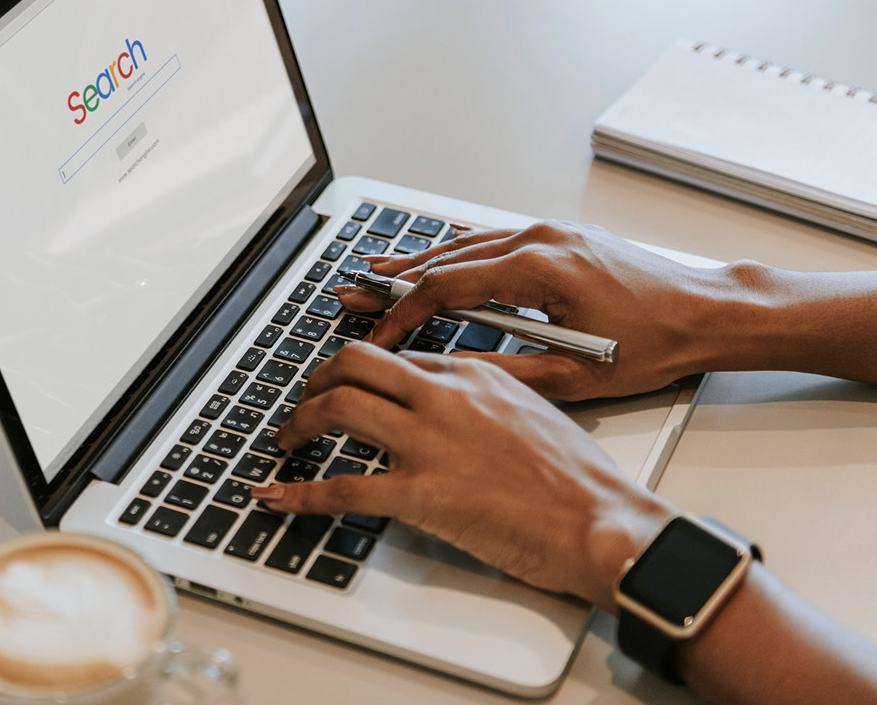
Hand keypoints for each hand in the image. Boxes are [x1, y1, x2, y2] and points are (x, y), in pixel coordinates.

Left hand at [249, 342, 675, 608]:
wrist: (602, 521)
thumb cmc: (580, 480)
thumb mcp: (533, 414)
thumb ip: (487, 404)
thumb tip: (455, 416)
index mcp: (474, 374)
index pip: (398, 356)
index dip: (359, 367)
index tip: (342, 379)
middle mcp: (445, 395)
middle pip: (356, 362)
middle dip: (317, 379)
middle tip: (305, 401)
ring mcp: (430, 441)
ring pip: (338, 407)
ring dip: (300, 422)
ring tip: (287, 440)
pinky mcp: (421, 492)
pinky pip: (342, 487)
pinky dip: (299, 492)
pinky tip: (275, 497)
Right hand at [340, 221, 725, 400]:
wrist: (706, 313)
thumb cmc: (656, 343)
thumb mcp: (575, 375)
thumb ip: (504, 371)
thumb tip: (450, 372)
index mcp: (540, 268)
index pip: (448, 287)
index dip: (404, 312)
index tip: (379, 334)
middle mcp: (540, 239)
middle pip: (447, 258)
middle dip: (395, 279)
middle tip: (353, 289)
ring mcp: (550, 232)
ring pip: (467, 244)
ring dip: (420, 259)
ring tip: (376, 270)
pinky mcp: (560, 238)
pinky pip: (493, 240)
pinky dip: (457, 252)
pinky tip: (434, 256)